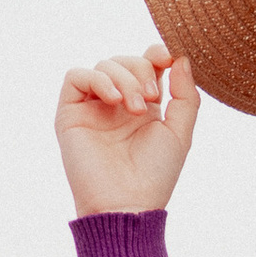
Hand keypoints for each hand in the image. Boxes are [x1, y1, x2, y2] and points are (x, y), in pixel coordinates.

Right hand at [55, 47, 199, 214]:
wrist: (126, 203)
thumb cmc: (155, 175)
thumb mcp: (180, 132)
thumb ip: (185, 95)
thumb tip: (180, 57)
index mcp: (143, 106)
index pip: (147, 63)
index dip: (156, 53)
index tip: (169, 56)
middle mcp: (117, 104)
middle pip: (126, 60)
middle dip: (142, 70)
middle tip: (151, 98)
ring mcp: (93, 107)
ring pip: (104, 65)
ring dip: (124, 79)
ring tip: (135, 110)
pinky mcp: (70, 113)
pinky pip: (76, 76)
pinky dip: (98, 80)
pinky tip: (115, 101)